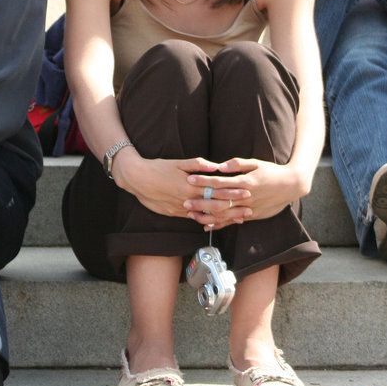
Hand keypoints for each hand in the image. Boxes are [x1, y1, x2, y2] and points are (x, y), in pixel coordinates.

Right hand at [112, 150, 249, 218]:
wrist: (136, 178)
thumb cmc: (157, 167)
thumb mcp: (178, 162)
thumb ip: (198, 164)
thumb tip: (216, 166)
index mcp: (191, 185)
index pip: (217, 190)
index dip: (233, 192)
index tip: (247, 192)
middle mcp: (187, 198)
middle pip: (215, 205)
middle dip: (233, 207)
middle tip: (249, 209)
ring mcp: (180, 208)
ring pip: (206, 215)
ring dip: (223, 218)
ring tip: (237, 219)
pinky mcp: (173, 213)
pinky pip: (193, 219)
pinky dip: (206, 221)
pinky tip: (215, 223)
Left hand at [186, 158, 306, 226]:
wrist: (292, 186)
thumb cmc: (272, 172)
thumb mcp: (256, 163)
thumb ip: (237, 164)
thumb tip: (219, 167)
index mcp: (246, 182)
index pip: (220, 182)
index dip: (204, 181)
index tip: (190, 179)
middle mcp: (246, 197)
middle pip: (219, 200)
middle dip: (201, 201)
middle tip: (184, 201)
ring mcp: (249, 208)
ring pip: (224, 214)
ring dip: (207, 215)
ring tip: (191, 215)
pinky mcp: (252, 216)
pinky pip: (233, 221)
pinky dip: (220, 224)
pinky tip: (207, 225)